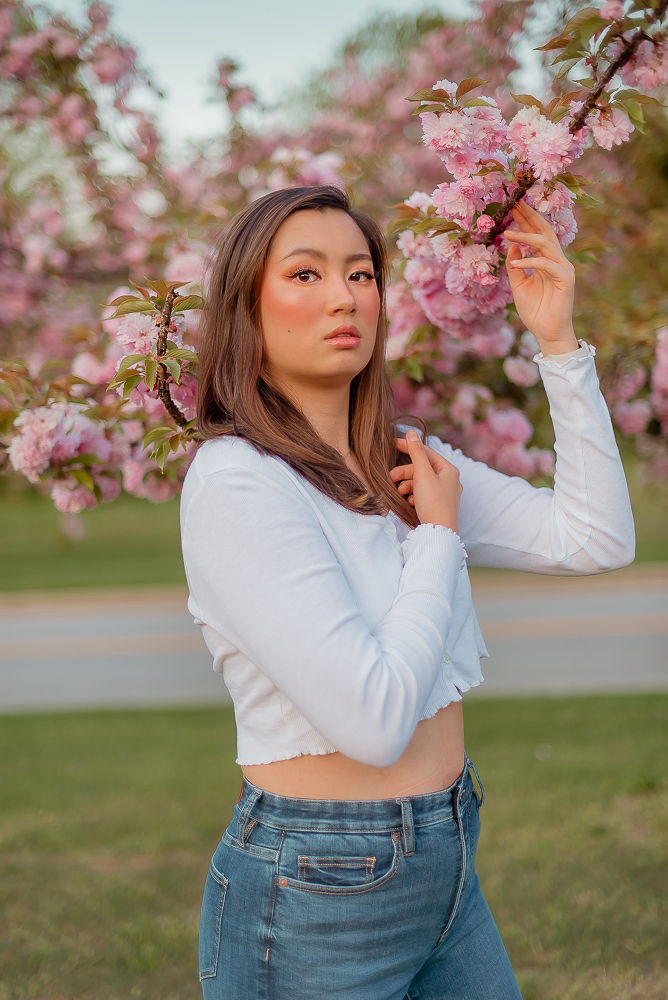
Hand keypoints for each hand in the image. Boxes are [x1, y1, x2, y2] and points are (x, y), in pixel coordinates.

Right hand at [391, 431, 460, 532]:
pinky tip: (408, 502)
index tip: (392, 444)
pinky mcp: (438, 505)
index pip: (426, 452)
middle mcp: (449, 480)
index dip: (409, 447)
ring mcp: (444, 493)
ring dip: (407, 485)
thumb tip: (412, 433)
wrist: (439, 533)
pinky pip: (422, 494)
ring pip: (420, 482)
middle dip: (405, 472)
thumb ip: (416, 453)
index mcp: (449, 470)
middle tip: (391, 477)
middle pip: (422, 468)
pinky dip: (413, 495)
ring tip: (400, 493)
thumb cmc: (433, 502)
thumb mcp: (423, 474)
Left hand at [503, 200, 578, 354]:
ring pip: (546, 244)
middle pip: (545, 231)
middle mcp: (557, 260)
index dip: (526, 219)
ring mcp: (563, 269)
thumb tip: (511, 245)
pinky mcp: (565, 280)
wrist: (547, 333)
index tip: (513, 204)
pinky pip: (546, 265)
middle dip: (529, 217)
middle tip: (514, 203)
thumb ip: (515, 265)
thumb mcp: (518, 285)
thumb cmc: (535, 310)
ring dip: (526, 237)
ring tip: (507, 234)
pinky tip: (515, 263)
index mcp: (547, 260)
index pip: (538, 233)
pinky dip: (530, 261)